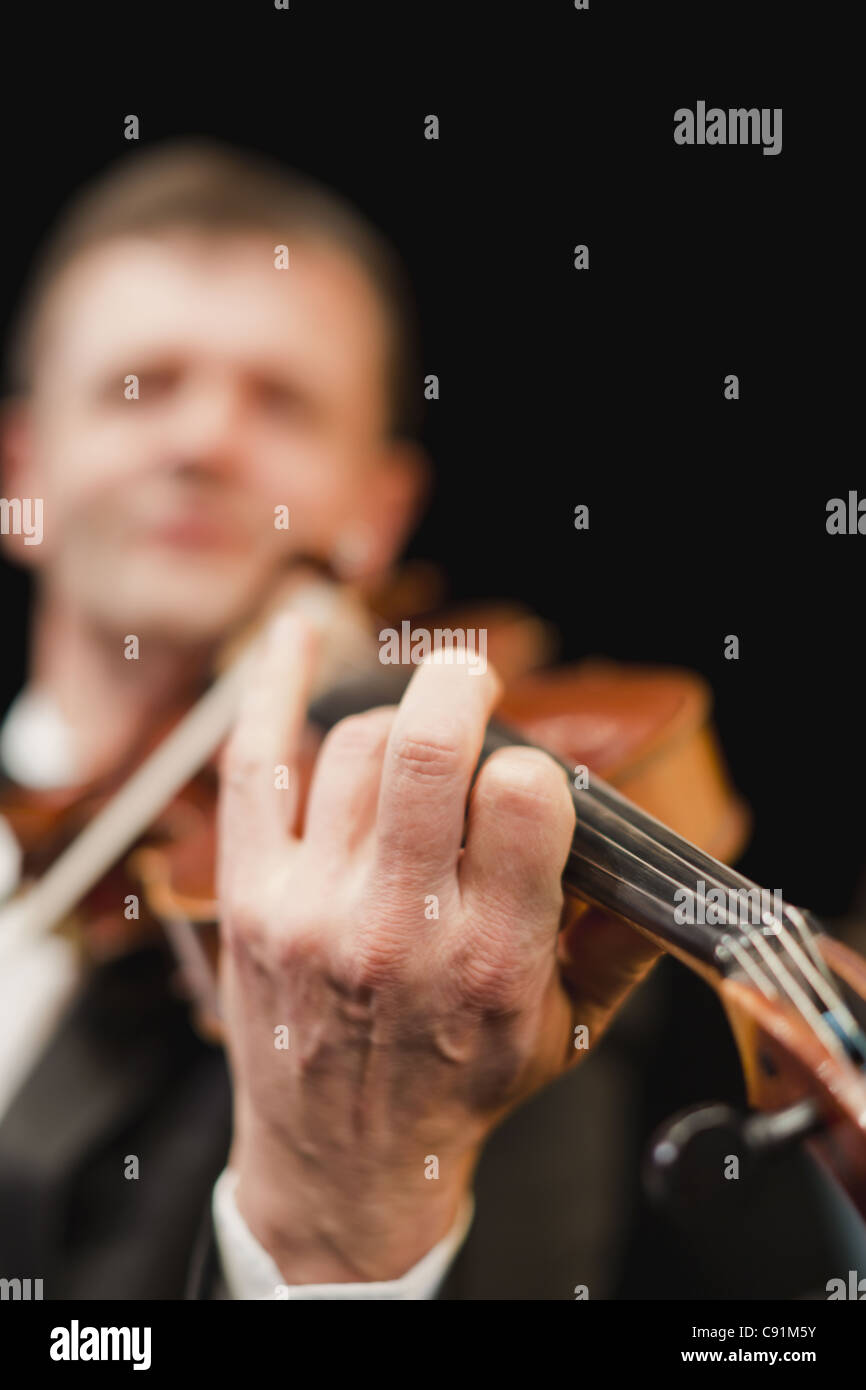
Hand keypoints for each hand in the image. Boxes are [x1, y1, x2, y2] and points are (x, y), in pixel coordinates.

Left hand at [217, 612, 658, 1283]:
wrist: (342, 1163)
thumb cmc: (456, 1088)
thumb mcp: (564, 1032)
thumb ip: (618, 937)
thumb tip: (650, 844)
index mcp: (491, 959)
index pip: (524, 799)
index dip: (533, 767)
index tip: (527, 781)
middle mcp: (397, 927)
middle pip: (425, 750)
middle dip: (461, 690)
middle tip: (473, 685)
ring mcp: (312, 906)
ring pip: (353, 748)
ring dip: (394, 728)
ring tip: (410, 756)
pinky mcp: (253, 894)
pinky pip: (254, 764)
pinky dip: (273, 688)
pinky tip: (296, 633)